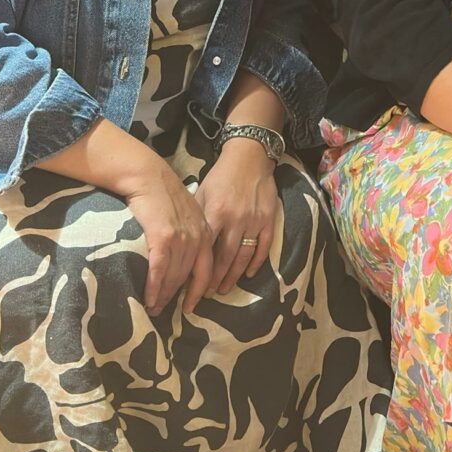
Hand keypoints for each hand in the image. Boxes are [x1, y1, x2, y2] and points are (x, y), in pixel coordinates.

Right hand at [111, 158, 207, 313]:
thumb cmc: (162, 193)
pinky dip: (154, 286)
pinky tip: (149, 298)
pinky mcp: (163, 237)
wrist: (148, 175)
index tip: (191, 306)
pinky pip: (160, 269)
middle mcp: (198, 237)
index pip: (206, 268)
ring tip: (153, 309)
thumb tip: (183, 252)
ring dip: (163, 296)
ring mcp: (182, 238)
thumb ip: (189, 231)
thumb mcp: (185, 212)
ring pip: (174, 275)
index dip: (199, 290)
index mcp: (205, 232)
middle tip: (165, 313)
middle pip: (189, 276)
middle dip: (177, 298)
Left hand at [191, 135, 281, 299]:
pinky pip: (263, 247)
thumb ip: (196, 218)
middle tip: (207, 295)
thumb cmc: (221, 176)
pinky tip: (247, 274)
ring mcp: (254, 221)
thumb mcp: (202, 193)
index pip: (206, 250)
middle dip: (215, 279)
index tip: (190, 285)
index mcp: (215, 213)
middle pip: (225, 258)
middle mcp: (235, 220)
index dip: (199, 270)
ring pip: (243, 256)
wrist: (249, 157)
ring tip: (224, 290)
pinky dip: (256, 263)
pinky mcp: (269, 220)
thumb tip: (182, 243)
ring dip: (233, 276)